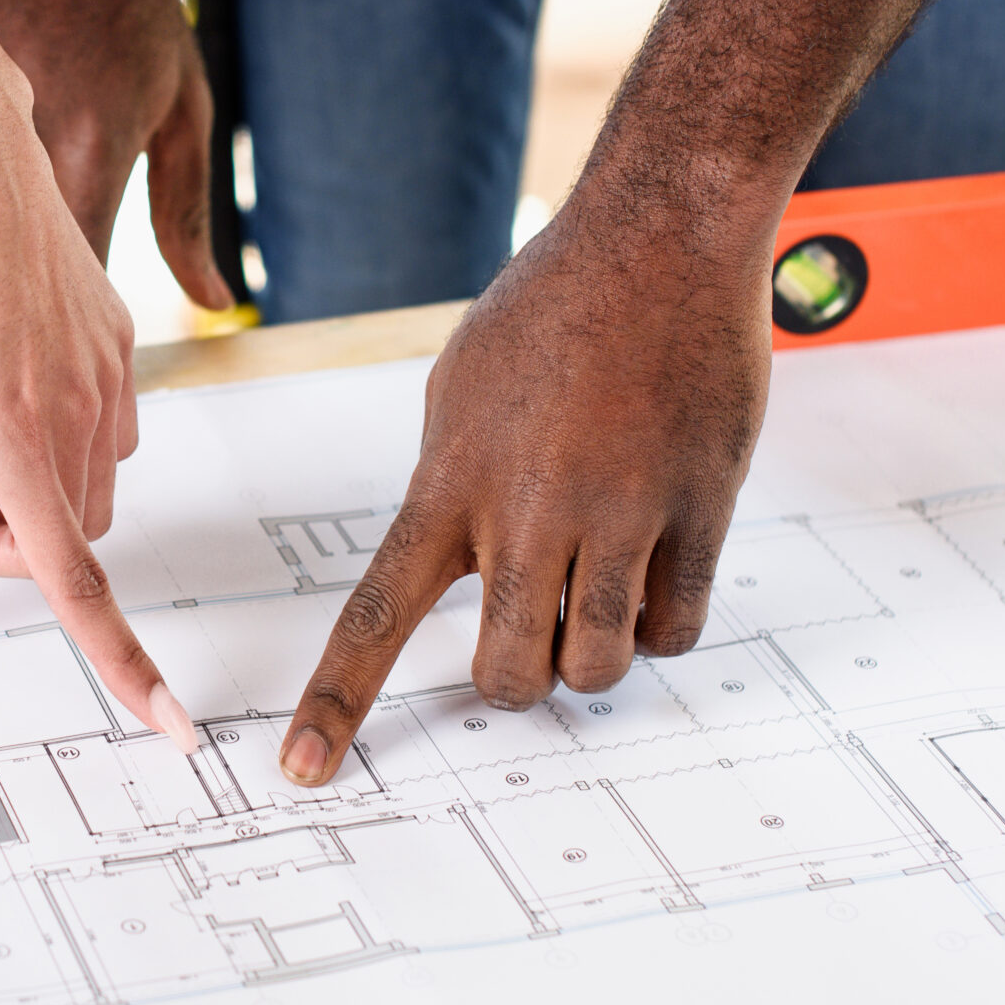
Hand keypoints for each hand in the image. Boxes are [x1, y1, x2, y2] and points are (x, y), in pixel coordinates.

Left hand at [0, 58, 199, 750]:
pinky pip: (104, 428)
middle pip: (64, 540)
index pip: (75, 581)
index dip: (123, 664)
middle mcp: (78, 412)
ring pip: (86, 487)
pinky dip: (52, 441)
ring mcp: (108, 372)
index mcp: (15, 433)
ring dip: (24, 493)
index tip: (170, 727)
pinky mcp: (118, 336)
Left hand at [273, 204, 771, 784]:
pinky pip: (679, 628)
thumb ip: (449, 485)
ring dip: (591, 657)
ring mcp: (621, 514)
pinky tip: (653, 576)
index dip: (338, 702)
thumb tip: (456, 561)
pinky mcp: (700, 510)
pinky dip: (662, 626)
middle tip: (525, 644)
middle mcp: (528, 511)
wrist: (662, 236)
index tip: (305, 768)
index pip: (376, 616)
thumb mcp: (458, 390)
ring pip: (598, 666)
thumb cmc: (553, 303)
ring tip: (594, 599)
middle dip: (512, 681)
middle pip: (508, 673)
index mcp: (449, 484)